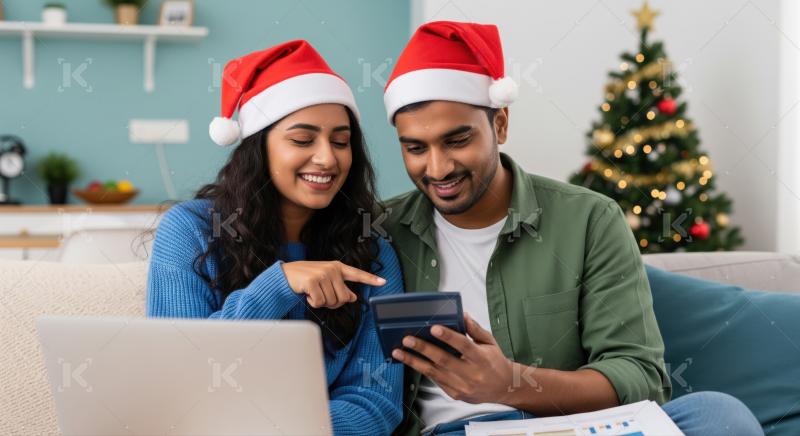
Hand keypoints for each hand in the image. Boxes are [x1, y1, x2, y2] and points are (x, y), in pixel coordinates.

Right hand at [282, 260, 385, 308]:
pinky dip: (313, 303)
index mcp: (338, 268)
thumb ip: (340, 287)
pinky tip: (308, 295)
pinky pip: (320, 302)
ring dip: (322, 303)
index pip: (357, 274)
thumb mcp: (326, 280)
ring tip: (313, 293)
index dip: (371, 279)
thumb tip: (352, 297)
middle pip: (343, 298)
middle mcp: (332, 269)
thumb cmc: (307, 278)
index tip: (383, 282)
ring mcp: (323, 274)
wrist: (286, 275)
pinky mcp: (313, 281)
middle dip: (333, 302)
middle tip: (322, 296)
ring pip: (332, 302)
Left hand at [392, 313, 514, 403]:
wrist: (503, 388)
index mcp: (482, 358)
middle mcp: (471, 374)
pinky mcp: (454, 394)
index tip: (434, 328)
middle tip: (407, 339)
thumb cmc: (494, 362)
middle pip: (444, 360)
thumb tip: (462, 315)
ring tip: (399, 351)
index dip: (448, 337)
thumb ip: (475, 329)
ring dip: (414, 361)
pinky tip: (410, 361)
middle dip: (423, 349)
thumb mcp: (489, 342)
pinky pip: (435, 380)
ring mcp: (462, 386)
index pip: (463, 345)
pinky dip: (421, 370)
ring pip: (434, 372)